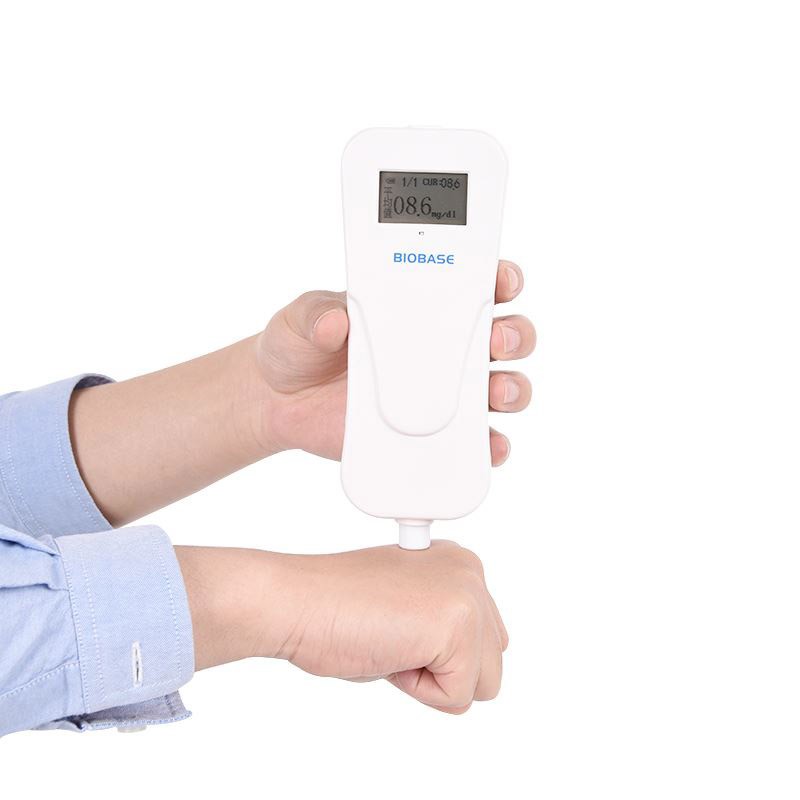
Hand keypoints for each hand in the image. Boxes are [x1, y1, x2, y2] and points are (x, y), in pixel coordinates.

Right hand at [177, 540, 507, 713]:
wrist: (297, 601)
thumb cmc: (334, 606)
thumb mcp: (405, 604)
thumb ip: (440, 618)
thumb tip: (463, 659)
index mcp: (459, 562)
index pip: (483, 639)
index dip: (433, 652)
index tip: (394, 625)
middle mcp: (470, 572)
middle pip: (491, 663)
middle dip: (442, 668)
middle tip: (391, 636)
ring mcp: (467, 597)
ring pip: (483, 684)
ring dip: (432, 680)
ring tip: (391, 641)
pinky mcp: (456, 627)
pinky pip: (457, 698)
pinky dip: (418, 690)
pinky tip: (388, 651)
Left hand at [255, 260, 535, 464]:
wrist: (280, 403)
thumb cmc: (300, 348)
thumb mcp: (299, 318)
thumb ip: (315, 314)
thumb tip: (334, 321)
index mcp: (419, 306)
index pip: (472, 285)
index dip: (499, 278)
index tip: (503, 280)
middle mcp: (441, 347)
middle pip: (502, 335)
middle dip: (514, 334)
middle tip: (499, 339)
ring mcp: (441, 393)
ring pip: (500, 386)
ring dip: (512, 388)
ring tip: (498, 392)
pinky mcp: (432, 435)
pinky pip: (473, 441)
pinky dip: (489, 445)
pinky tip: (487, 447)